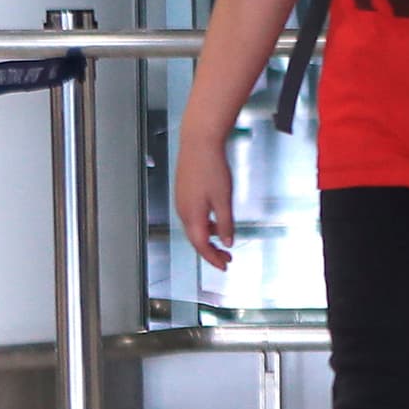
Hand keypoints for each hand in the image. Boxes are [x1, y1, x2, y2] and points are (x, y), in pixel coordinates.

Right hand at [173, 136, 236, 272]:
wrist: (199, 143)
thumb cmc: (211, 167)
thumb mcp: (224, 199)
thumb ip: (225, 222)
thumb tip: (227, 241)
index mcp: (192, 215)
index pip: (201, 245)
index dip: (212, 258)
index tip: (224, 266)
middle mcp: (183, 211)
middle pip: (196, 239)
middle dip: (211, 252)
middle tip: (226, 260)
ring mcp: (182, 201)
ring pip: (194, 228)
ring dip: (208, 239)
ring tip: (223, 244)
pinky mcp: (184, 193)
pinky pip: (193, 217)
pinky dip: (204, 226)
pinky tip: (216, 223)